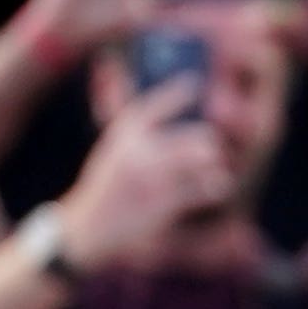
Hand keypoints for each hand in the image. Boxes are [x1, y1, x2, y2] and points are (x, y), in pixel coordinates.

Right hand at [52, 80, 231, 271]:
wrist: (90, 227)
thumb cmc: (106, 185)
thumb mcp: (113, 149)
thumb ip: (131, 124)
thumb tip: (126, 81)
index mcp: (124, 134)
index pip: (156, 104)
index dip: (177, 93)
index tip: (195, 84)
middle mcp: (139, 152)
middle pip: (196, 136)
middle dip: (210, 143)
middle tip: (214, 149)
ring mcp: (153, 178)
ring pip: (203, 162)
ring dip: (215, 166)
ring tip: (217, 170)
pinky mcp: (164, 203)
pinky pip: (203, 190)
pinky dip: (214, 189)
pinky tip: (214, 189)